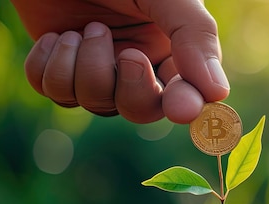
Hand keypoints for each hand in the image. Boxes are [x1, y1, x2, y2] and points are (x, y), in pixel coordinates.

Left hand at [11, 0, 228, 122]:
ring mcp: (98, 68)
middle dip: (129, 88)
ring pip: (94, 102)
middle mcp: (138, 64)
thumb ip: (195, 37)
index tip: (179, 108)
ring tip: (83, 29)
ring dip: (82, 67)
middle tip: (127, 53)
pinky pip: (54, 92)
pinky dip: (50, 66)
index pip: (187, 95)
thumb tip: (218, 93)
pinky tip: (55, 37)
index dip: (184, 106)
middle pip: (139, 110)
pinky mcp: (61, 67)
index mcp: (172, 48)